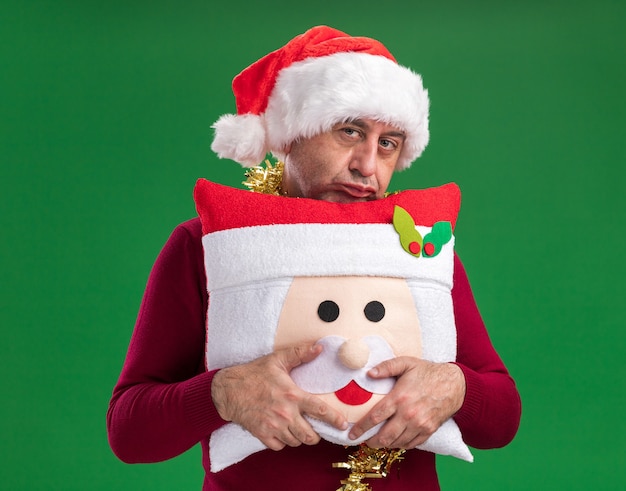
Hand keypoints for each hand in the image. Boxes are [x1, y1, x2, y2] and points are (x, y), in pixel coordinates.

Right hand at [211, 344, 348, 450]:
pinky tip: (280, 432)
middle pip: (310, 436)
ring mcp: (273, 426)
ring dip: (298, 438)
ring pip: (295, 442)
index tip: (343, 425)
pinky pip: (279, 446)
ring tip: (296, 428)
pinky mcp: (262, 434)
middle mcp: (285, 414)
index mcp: (292, 395)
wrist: (228, 390)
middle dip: (315, 436)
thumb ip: (299, 354)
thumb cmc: (254, 373)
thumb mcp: (277, 360)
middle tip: (314, 430)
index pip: (319, 410)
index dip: (334, 419)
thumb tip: (319, 348)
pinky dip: (282, 442)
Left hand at [349, 357, 465, 448]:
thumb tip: (369, 373)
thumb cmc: (428, 372)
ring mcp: (420, 425)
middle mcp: (409, 414)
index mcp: (400, 397)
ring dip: (384, 444)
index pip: (375, 417)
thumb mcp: (407, 363)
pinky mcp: (428, 431)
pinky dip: (400, 445)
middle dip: (371, 441)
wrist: (455, 384)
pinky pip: (410, 444)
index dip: (361, 428)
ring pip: (396, 443)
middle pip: (384, 436)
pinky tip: (393, 440)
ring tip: (376, 441)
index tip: (352, 433)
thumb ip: (387, 367)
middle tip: (363, 440)